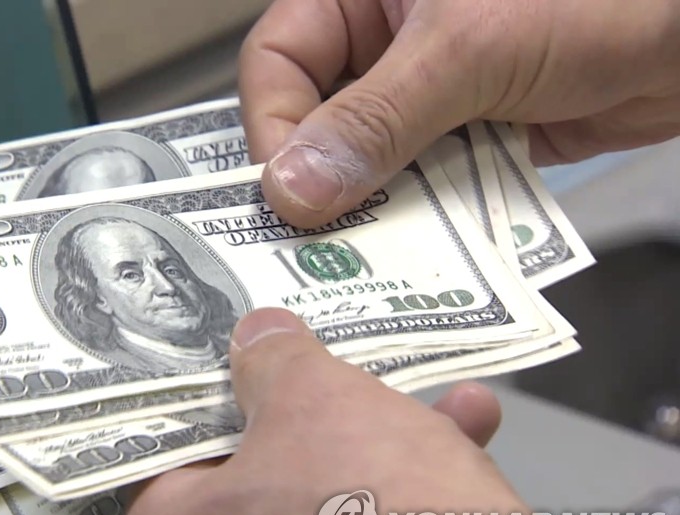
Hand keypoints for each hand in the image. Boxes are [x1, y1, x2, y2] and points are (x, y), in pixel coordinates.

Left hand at [116, 308, 569, 514]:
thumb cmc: (370, 507)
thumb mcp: (317, 401)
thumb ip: (275, 360)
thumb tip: (258, 335)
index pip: (178, 450)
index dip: (224, 393)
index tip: (258, 359)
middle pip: (263, 474)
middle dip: (326, 414)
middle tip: (349, 372)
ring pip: (329, 504)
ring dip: (390, 445)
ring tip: (444, 408)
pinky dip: (412, 494)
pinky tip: (466, 442)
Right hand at [238, 0, 679, 227]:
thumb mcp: (466, 49)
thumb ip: (375, 120)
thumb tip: (292, 187)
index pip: (279, 57)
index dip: (274, 124)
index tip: (285, 190)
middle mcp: (388, 35)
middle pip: (317, 113)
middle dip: (322, 173)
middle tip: (318, 236)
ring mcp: (431, 84)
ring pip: (369, 154)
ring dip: (374, 200)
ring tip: (371, 248)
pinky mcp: (471, 127)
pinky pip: (423, 175)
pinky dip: (424, 208)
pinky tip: (426, 239)